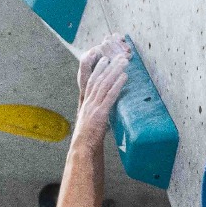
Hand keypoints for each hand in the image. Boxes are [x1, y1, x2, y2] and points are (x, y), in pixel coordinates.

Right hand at [72, 34, 130, 148]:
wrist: (82, 150)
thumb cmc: (87, 140)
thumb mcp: (90, 124)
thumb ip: (97, 115)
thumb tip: (105, 112)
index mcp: (85, 105)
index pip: (90, 82)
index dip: (97, 70)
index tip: (104, 60)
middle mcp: (88, 103)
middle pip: (98, 79)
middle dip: (108, 66)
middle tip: (117, 56)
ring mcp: (93, 108)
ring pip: (104, 84)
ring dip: (115, 71)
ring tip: (124, 62)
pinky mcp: (100, 114)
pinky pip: (110, 96)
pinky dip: (117, 85)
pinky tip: (124, 77)